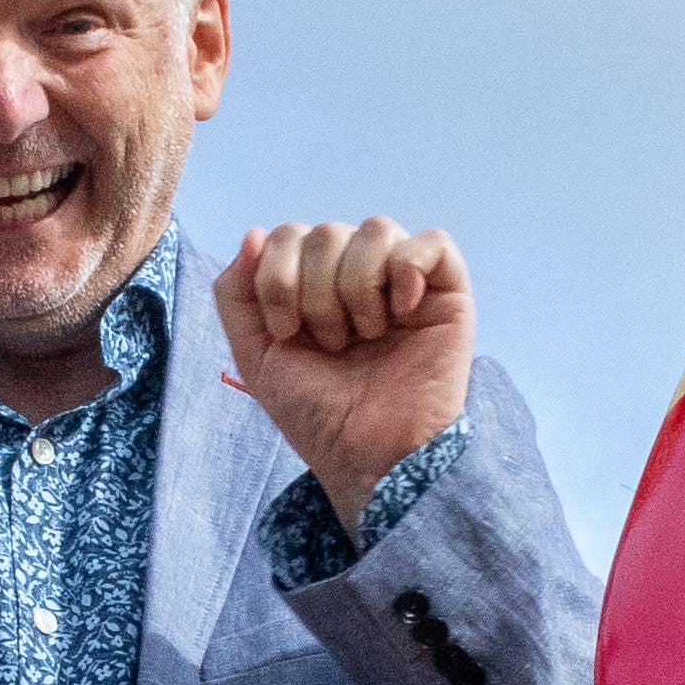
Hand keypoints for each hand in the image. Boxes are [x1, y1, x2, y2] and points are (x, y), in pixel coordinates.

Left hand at [214, 220, 470, 523]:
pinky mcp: (448, 294)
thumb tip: (254, 234)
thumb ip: (236, 294)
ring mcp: (405, 282)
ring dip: (358, 287)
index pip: (289, 235)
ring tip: (366, 335)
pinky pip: (433, 242)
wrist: (369, 455)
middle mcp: (359, 275)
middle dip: (316, 292)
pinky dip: (409, 268)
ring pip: (376, 229)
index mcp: (314, 284)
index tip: (287, 332)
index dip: (278, 277)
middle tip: (332, 344)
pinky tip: (402, 311)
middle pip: (327, 231)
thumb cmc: (318, 414)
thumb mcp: (256, 355)